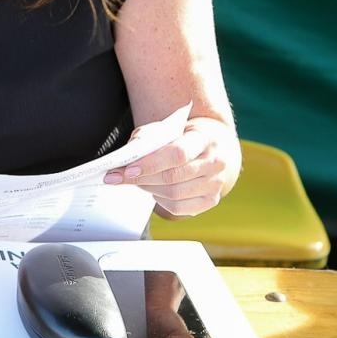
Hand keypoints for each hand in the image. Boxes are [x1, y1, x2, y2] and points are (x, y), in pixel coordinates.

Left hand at [103, 116, 240, 216]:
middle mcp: (215, 162)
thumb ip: (145, 140)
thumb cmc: (182, 137)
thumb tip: (125, 160)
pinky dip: (162, 201)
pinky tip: (157, 191)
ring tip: (139, 180)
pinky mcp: (210, 200)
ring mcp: (215, 184)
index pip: (178, 154)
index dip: (151, 164)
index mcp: (205, 139)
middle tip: (121, 177)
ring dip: (149, 189)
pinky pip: (179, 208)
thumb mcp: (165, 130)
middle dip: (142, 178)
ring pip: (174, 195)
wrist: (210, 146)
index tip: (128, 169)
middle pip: (173, 177)